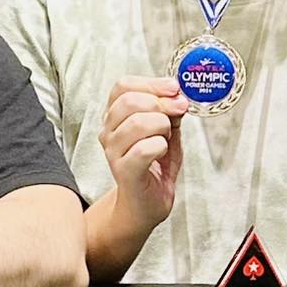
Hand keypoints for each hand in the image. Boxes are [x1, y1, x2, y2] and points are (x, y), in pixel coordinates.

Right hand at [101, 76, 188, 227]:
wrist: (147, 203)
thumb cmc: (154, 164)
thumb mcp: (166, 131)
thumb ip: (170, 112)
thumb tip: (178, 96)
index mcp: (115, 116)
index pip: (123, 86)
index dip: (151, 83)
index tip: (174, 88)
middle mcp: (108, 131)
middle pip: (130, 101)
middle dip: (161, 104)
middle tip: (177, 113)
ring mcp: (113, 151)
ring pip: (138, 122)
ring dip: (162, 126)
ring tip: (165, 138)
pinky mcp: (124, 171)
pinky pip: (145, 149)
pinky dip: (161, 147)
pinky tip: (161, 153)